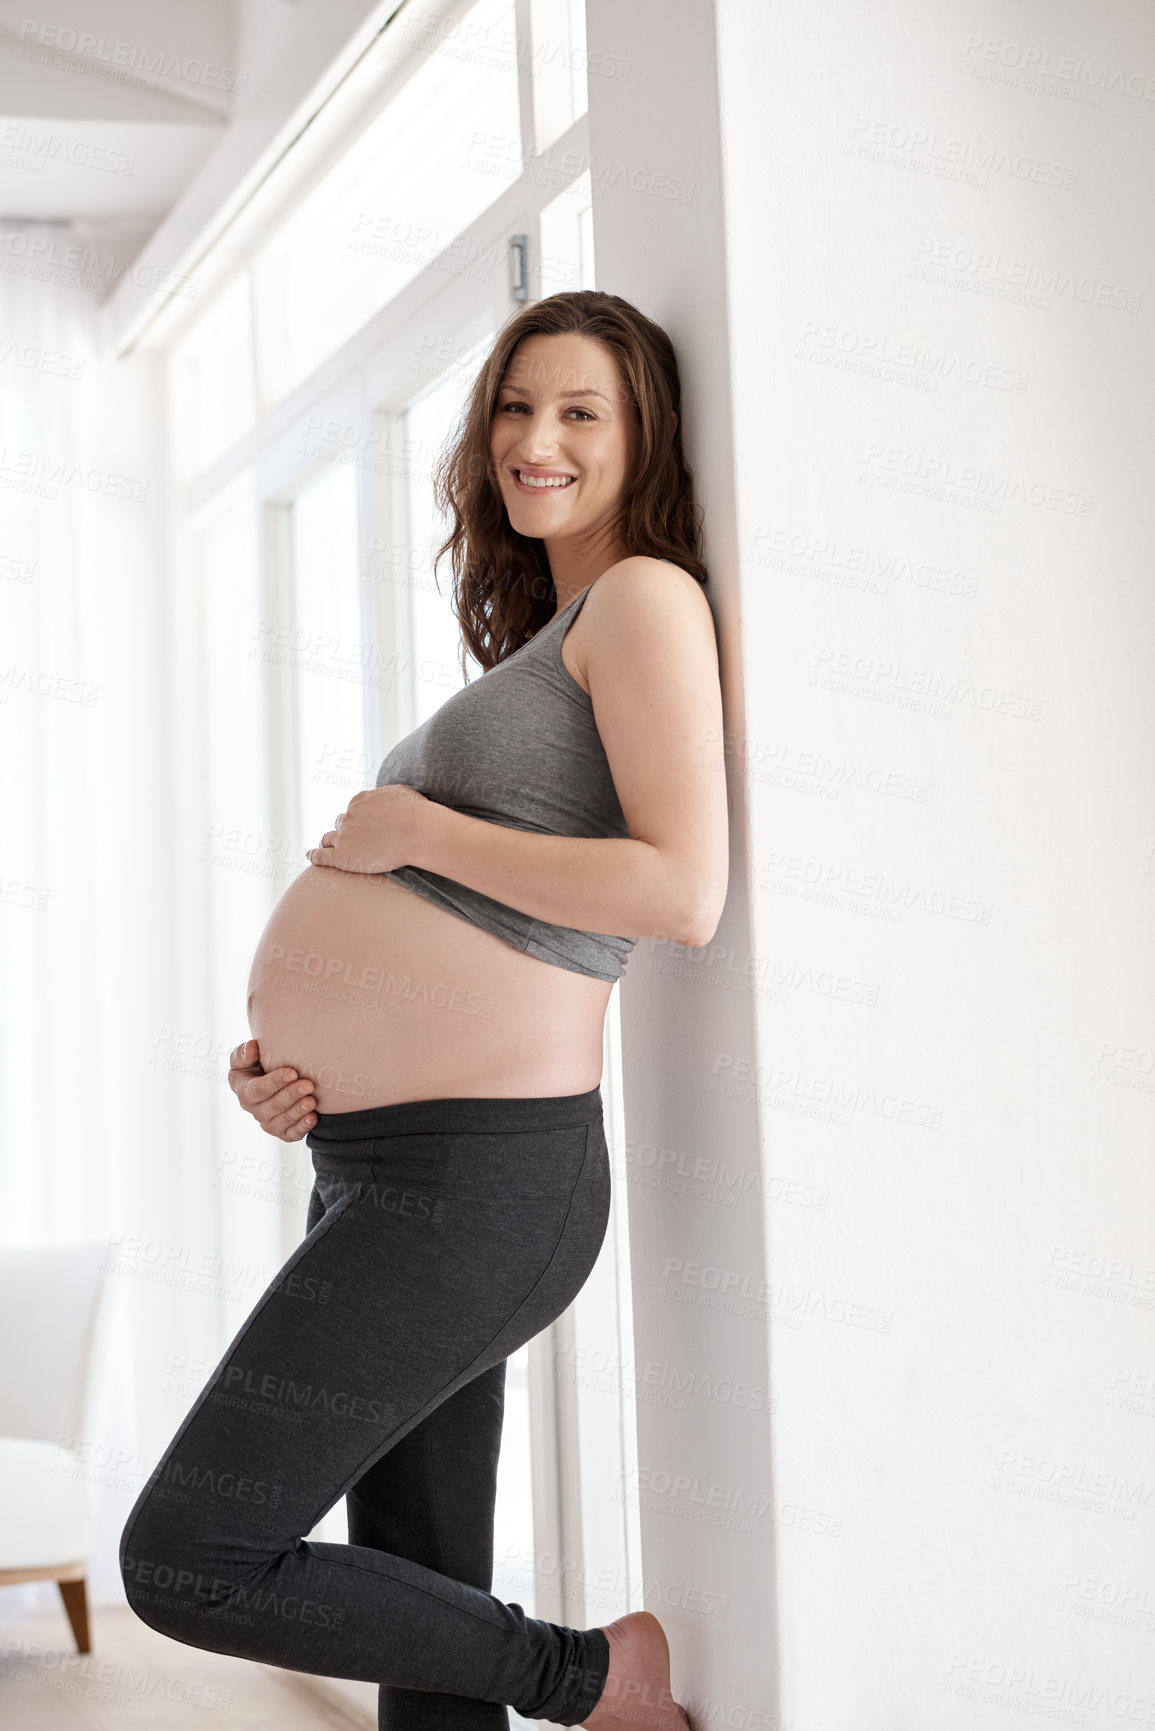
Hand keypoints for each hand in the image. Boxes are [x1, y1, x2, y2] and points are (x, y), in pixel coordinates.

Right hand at [228, 1039, 317, 1141]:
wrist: (276, 1079)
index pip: (258, 1090)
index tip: (292, 1072)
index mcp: (244, 1090)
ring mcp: (268, 1122)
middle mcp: (254, 1109)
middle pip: (272, 1106)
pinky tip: (313, 1117)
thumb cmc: (259, 1065)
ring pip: (282, 1121)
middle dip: (290, 1095)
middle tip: (308, 1085)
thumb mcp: (246, 1058)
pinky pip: (291, 1134)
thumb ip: (244, 1053)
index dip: (274, 1082)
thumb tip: (252, 1047)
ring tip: (312, 1101)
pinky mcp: (282, 1132)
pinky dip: (302, 1128)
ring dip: (297, 1111)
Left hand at [307, 784, 434, 873]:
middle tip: (351, 840)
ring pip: (328, 839)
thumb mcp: (400, 792)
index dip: (357, 819)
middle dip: (344, 831)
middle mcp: (348, 817)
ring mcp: (344, 837)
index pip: (352, 811)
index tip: (362, 827)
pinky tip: (310, 856)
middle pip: (340, 824)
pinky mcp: (342, 857)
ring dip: (328, 843)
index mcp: (360, 801)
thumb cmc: (416, 813)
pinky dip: (314, 855)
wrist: (418, 833)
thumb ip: (386, 795)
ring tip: (326, 848)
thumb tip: (386, 798)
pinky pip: (321, 856)